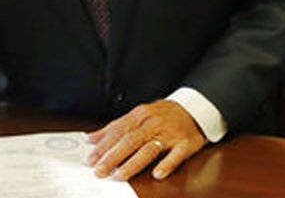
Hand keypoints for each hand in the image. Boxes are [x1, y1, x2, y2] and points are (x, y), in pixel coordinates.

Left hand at [86, 100, 205, 180]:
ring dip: (133, 163)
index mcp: (140, 115)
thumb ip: (115, 127)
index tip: (90, 159)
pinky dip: (167, 164)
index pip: (118, 131)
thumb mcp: (138, 115)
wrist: (194, 109)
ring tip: (119, 176)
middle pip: (130, 140)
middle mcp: (153, 124)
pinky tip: (157, 174)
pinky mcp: (185, 143)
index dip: (103, 146)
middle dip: (113, 157)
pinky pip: (176, 155)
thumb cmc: (162, 115)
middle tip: (99, 171)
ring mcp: (170, 134)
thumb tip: (92, 138)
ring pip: (149, 149)